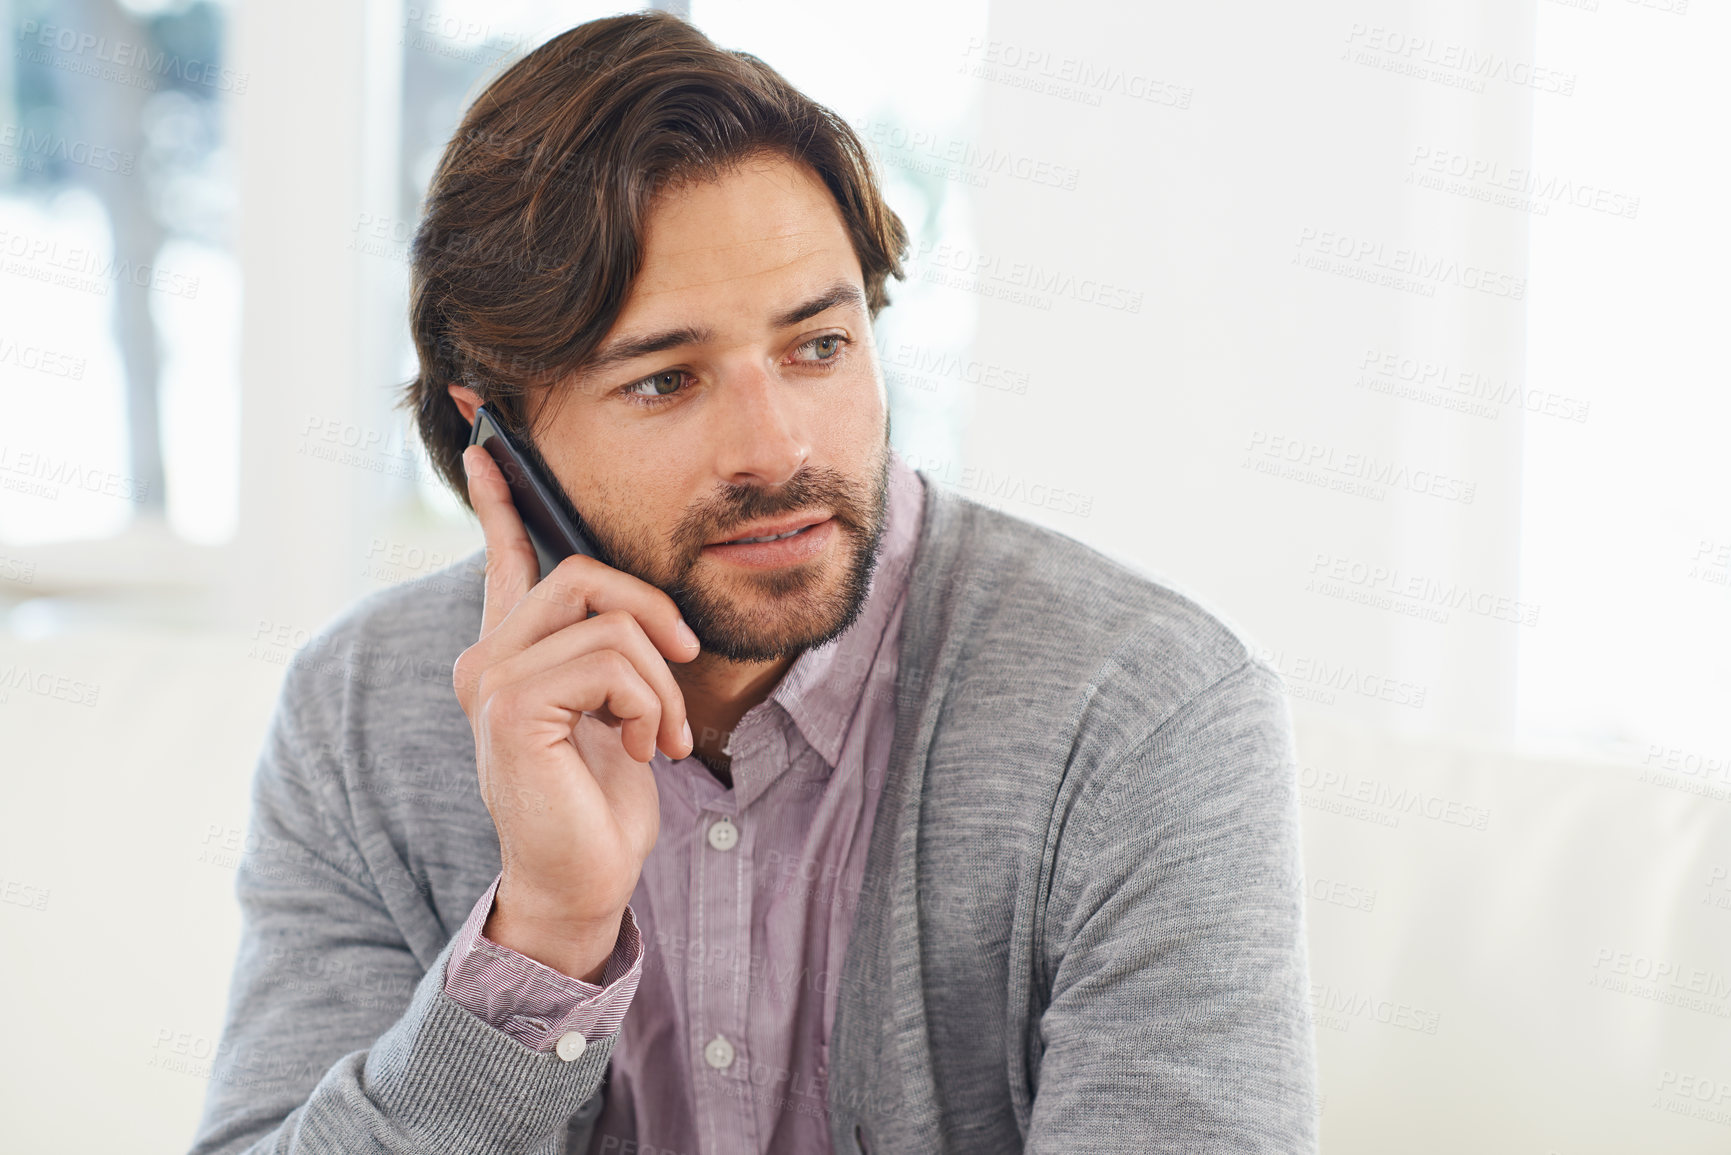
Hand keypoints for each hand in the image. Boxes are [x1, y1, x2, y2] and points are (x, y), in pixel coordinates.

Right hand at [451, 444, 698, 981]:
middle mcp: (490, 658)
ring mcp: (492, 681)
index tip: (485, 439)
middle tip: (684, 661)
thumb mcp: (620, 706)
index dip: (500, 497)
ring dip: (660, 677)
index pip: (506, 556)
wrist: (586, 878)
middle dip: (653, 612)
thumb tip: (629, 600)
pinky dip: (648, 702)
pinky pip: (607, 661)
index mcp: (516, 652)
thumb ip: (611, 648)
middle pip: (582, 573)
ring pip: (606, 619)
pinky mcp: (512, 707)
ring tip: (664, 732)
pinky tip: (644, 746)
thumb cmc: (605, 798)